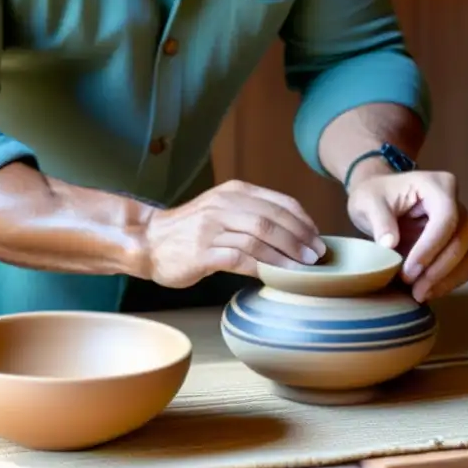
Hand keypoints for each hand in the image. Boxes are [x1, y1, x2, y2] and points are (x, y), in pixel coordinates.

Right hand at [142, 180, 326, 287]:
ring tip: (302, 268)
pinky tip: (275, 276)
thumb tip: (296, 232)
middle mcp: (223, 205)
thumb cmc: (192, 230)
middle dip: (299, 239)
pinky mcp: (202, 253)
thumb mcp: (223, 209)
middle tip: (316, 256)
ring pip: (258, 239)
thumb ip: (252, 213)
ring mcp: (211, 228)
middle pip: (272, 220)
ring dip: (285, 256)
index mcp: (234, 192)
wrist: (150, 240)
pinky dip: (262, 268)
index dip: (303, 221)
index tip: (317, 238)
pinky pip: (240, 259)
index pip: (279, 202)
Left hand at [347, 171, 467, 301]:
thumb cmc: (375, 195)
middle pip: (462, 238)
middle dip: (440, 268)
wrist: (381, 198)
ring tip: (420, 295)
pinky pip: (464, 265)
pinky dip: (449, 282)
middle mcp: (456, 202)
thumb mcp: (368, 202)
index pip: (446, 218)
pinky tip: (428, 292)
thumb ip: (379, 220)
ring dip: (447, 279)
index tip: (408, 271)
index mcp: (438, 185)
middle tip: (414, 288)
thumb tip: (390, 244)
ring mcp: (461, 223)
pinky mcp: (460, 242)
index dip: (430, 248)